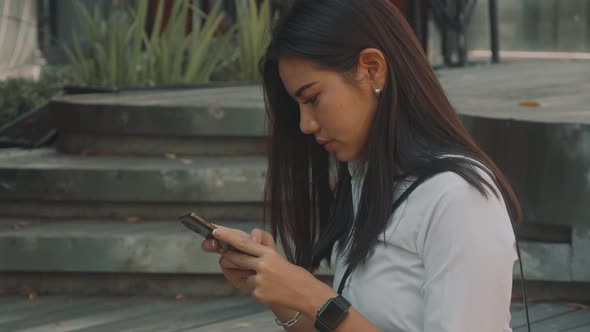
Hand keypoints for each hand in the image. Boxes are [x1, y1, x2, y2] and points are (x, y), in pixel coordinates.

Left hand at [212, 226, 336, 313]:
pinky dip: (257, 289)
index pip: (244, 243)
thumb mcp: (280, 259)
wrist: (307, 295)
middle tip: (223, 253)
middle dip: (228, 255)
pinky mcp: (258, 293)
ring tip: (264, 279)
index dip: (228, 237)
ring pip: (242, 275)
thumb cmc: (295, 276)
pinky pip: (250, 288)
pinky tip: (270, 290)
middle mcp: (263, 265)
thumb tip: (245, 253)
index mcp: (269, 254)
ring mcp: (260, 280)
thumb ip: (262, 256)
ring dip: (247, 276)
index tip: (215, 231)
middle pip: (237, 258)